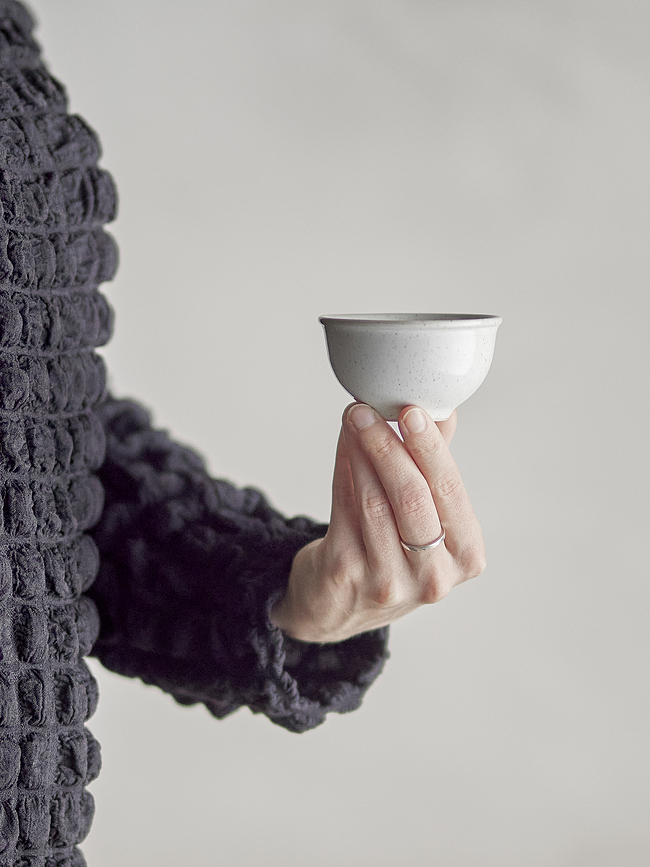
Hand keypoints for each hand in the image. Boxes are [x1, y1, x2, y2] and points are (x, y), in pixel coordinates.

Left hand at [270, 403, 486, 642]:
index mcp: (465, 558)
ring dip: (360, 450)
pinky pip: (344, 506)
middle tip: (370, 409)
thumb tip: (444, 412)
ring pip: (373, 499)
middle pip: (411, 496)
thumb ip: (435, 469)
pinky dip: (343, 467)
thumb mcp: (428, 521)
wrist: (338, 605)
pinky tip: (345, 442)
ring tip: (355, 418)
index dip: (429, 447)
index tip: (412, 411)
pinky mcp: (346, 572)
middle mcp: (431, 576)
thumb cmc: (393, 553)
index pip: (449, 491)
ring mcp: (387, 579)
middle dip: (388, 444)